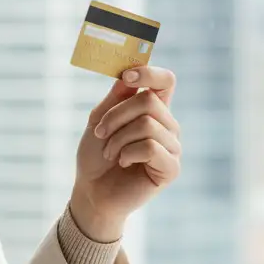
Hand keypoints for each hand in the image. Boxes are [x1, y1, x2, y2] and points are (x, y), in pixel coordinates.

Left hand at [70, 65, 180, 240]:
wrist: (92, 191)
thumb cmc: (96, 156)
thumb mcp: (99, 120)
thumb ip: (115, 98)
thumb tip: (128, 75)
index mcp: (153, 110)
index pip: (166, 81)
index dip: (149, 73)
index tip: (127, 77)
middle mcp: (168, 126)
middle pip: (149, 101)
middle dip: (116, 115)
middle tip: (101, 132)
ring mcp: (172, 147)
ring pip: (147, 124)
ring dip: (118, 138)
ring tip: (110, 153)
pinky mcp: (171, 168)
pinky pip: (150, 147)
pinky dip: (128, 153)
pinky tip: (123, 163)